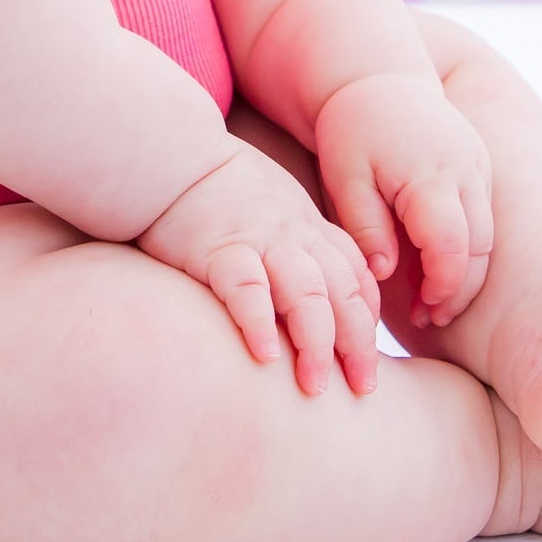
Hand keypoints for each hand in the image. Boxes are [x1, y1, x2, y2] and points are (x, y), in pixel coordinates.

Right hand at [136, 142, 383, 396]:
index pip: (357, 278)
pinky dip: (259, 321)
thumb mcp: (277, 207)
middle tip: (362, 388)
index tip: (368, 363)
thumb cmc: (222, 188)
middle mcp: (294, 237)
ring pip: (306, 292)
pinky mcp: (216, 250)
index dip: (368, 323)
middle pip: (342, 292)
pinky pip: (246, 287)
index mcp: (310, 229)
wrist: (172, 153)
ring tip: (315, 386)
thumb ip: (302, 244)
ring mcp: (258, 241)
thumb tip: (321, 297)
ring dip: (317, 341)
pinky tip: (264, 355)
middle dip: (357, 344)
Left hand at [314, 73, 494, 328]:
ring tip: (433, 300)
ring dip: (467, 272)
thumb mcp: (345, 177)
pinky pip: (484, 216)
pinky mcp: (480, 163)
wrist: (374, 74)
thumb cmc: (352, 128)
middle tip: (429, 317)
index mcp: (431, 174)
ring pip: (488, 235)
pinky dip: (469, 246)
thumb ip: (365, 226)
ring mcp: (478, 164)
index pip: (451, 246)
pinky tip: (439, 264)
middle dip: (458, 289)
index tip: (421, 313)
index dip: (442, 287)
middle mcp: (466, 169)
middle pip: (480, 247)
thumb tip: (385, 273)